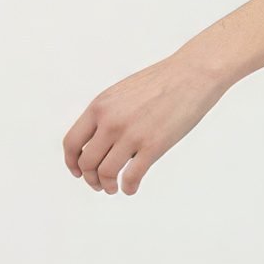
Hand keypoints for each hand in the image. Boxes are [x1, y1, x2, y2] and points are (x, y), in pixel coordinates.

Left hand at [62, 49, 226, 194]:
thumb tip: (103, 141)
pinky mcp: (153, 145)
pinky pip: (132, 176)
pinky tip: (131, 188)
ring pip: (106, 172)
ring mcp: (131, 134)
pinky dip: (128, 188)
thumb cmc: (162, 81)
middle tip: (98, 185)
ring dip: (107, 186)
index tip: (78, 172)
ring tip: (113, 189)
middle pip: (87, 162)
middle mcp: (111, 121)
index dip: (71, 162)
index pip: (72, 142)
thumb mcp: (122, 93)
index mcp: (100, 106)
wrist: (192, 74)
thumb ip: (108, 114)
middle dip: (90, 178)